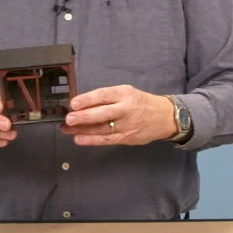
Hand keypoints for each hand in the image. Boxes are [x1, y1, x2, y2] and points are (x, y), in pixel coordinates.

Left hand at [61, 85, 176, 145]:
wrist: (164, 117)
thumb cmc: (141, 103)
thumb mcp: (126, 93)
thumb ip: (107, 98)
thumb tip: (82, 103)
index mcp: (124, 93)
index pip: (103, 95)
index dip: (87, 100)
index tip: (73, 103)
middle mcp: (126, 109)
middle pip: (102, 113)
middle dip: (83, 117)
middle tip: (68, 119)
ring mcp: (127, 125)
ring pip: (102, 129)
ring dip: (83, 130)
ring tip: (67, 129)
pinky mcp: (127, 138)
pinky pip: (107, 140)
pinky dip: (92, 140)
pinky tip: (80, 139)